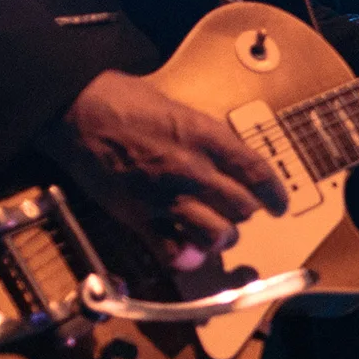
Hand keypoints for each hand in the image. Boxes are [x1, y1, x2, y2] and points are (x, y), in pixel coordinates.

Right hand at [38, 70, 287, 270]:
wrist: (78, 111)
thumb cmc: (128, 102)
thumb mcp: (181, 109)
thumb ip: (209, 139)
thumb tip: (231, 163)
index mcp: (208, 138)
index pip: (258, 173)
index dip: (275, 194)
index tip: (279, 205)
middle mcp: (193, 170)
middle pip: (242, 209)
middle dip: (244, 214)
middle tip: (238, 213)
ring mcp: (166, 197)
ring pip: (217, 235)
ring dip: (220, 238)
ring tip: (217, 235)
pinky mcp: (139, 217)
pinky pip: (173, 252)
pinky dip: (184, 257)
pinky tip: (185, 251)